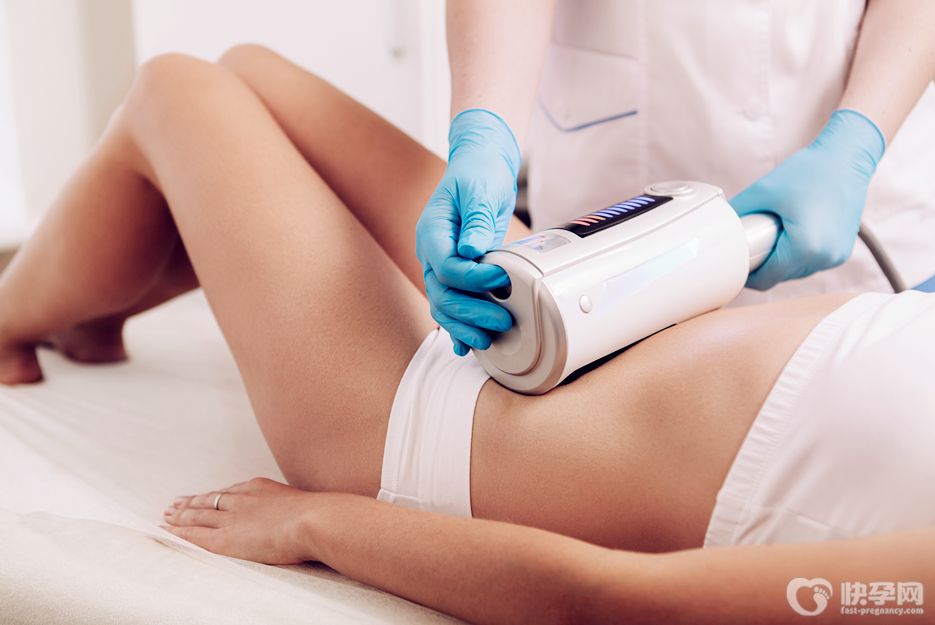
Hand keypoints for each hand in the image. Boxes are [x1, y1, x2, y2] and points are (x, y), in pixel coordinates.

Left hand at [161, 477, 319, 564]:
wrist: (312, 520)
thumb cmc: (318, 516)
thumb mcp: (304, 503)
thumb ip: (294, 508)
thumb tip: (304, 512)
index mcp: (259, 488)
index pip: (229, 492)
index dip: (214, 495)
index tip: (204, 496)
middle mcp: (240, 499)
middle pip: (209, 500)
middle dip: (191, 502)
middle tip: (175, 503)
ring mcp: (231, 518)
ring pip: (197, 515)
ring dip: (180, 515)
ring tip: (167, 515)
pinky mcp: (224, 539)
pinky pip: (195, 535)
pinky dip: (179, 532)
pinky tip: (168, 531)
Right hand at [416, 108, 519, 354]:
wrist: (480, 167)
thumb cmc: (480, 174)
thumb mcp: (481, 190)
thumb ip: (476, 220)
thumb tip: (472, 250)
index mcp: (432, 232)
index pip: (445, 267)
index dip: (472, 279)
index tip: (500, 279)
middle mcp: (432, 252)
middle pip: (442, 294)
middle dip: (471, 312)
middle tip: (502, 321)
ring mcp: (442, 265)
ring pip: (444, 305)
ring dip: (464, 326)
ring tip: (488, 340)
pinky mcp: (457, 274)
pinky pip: (452, 304)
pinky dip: (458, 327)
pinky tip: (466, 347)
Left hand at [732, 109, 884, 289]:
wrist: (847, 157)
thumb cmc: (810, 170)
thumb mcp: (763, 191)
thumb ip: (738, 213)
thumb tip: (719, 228)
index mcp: (806, 248)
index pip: (767, 279)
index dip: (748, 275)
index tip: (737, 265)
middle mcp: (826, 257)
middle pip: (781, 277)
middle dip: (765, 263)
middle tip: (755, 240)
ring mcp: (837, 255)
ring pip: (797, 271)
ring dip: (782, 260)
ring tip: (777, 233)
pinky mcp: (842, 250)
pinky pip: (812, 262)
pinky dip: (799, 253)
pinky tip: (793, 233)